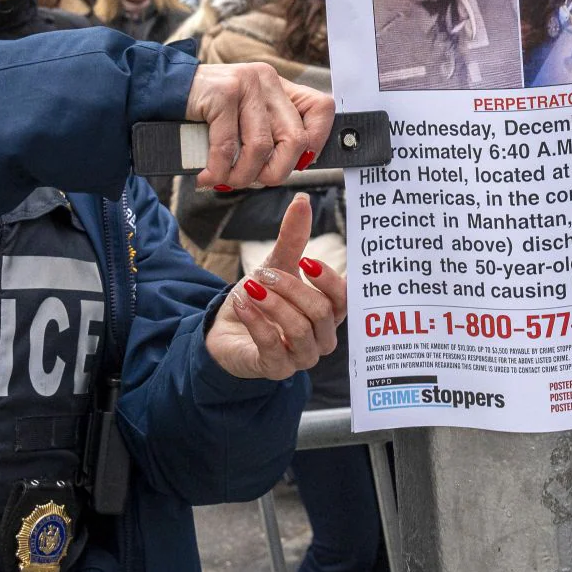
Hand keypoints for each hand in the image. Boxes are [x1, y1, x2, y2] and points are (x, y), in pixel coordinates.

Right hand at [186, 62, 334, 190]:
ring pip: (261, 148)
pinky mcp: (222, 93)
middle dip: (274, 173)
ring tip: (224, 180)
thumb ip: (271, 134)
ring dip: (241, 176)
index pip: (322, 108)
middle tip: (251, 181)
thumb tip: (301, 163)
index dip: (317, 141)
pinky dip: (218, 171)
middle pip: (295, 139)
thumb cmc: (204, 115)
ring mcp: (246, 83)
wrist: (158, 92)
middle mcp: (267, 80)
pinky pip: (228, 147)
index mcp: (279, 86)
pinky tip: (206, 177)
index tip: (296, 162)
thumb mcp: (245, 118)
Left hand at [204, 194, 347, 381]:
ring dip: (273, 303)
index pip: (345, 300)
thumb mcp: (276, 266)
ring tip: (252, 287)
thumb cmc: (260, 301)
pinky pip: (272, 344)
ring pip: (300, 329)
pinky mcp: (276, 369)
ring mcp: (301, 357)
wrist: (225, 330)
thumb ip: (293, 239)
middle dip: (292, 288)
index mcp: (329, 313)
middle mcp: (322, 337)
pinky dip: (256, 319)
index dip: (332, 282)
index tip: (308, 262)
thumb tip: (302, 202)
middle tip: (265, 274)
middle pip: (321, 312)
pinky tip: (242, 301)